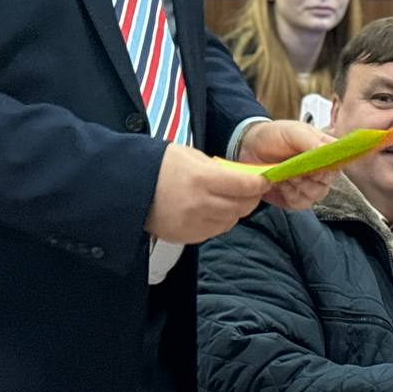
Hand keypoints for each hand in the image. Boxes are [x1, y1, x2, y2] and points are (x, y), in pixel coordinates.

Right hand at [145, 143, 268, 243]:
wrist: (128, 189)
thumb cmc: (157, 166)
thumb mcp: (189, 155)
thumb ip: (216, 167)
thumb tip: (240, 176)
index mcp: (201, 179)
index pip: (244, 185)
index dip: (258, 183)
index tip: (264, 179)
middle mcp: (200, 204)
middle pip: (241, 206)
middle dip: (251, 198)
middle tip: (253, 190)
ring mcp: (193, 223)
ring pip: (231, 221)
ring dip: (236, 210)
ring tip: (231, 199)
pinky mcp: (187, 237)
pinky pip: (215, 231)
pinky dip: (221, 221)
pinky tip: (214, 210)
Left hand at [238, 120, 335, 210]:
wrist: (250, 149)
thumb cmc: (273, 137)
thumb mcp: (291, 131)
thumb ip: (310, 141)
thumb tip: (327, 152)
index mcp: (324, 149)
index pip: (339, 161)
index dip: (329, 165)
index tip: (314, 164)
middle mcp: (321, 170)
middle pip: (327, 181)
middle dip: (308, 175)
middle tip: (291, 165)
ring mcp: (310, 186)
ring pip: (315, 194)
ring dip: (297, 184)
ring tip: (283, 172)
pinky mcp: (297, 199)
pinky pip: (300, 203)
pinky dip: (289, 194)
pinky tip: (279, 183)